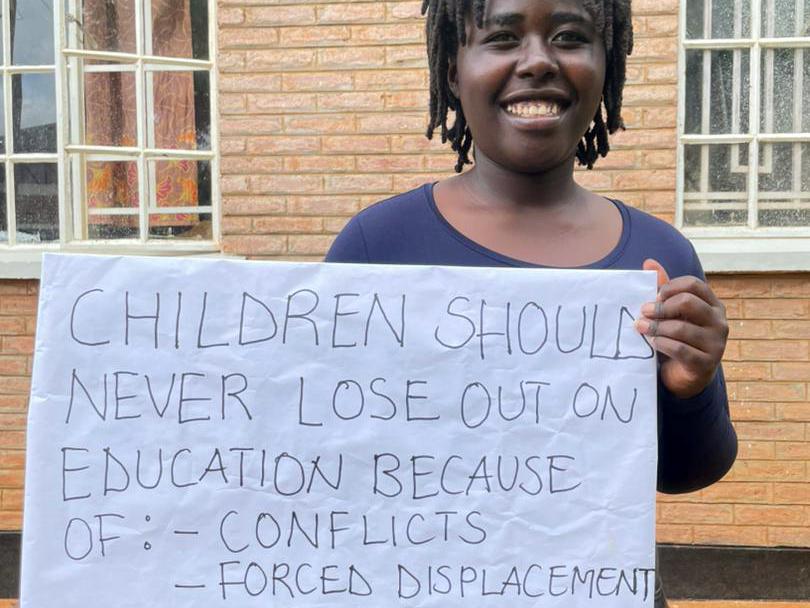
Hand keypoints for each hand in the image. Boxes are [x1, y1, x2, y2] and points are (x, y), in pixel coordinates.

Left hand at [635, 259, 728, 397]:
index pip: (693, 284)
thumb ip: (663, 289)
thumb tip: (648, 262)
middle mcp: (719, 322)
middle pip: (688, 302)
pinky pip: (680, 349)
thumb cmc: (678, 338)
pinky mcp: (706, 364)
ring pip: (681, 328)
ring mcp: (716, 344)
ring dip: (656, 327)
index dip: (670, 287)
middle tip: (643, 312)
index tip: (654, 296)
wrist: (686, 376)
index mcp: (712, 305)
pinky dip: (662, 344)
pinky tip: (652, 343)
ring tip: (641, 328)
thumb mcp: (672, 313)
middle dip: (661, 307)